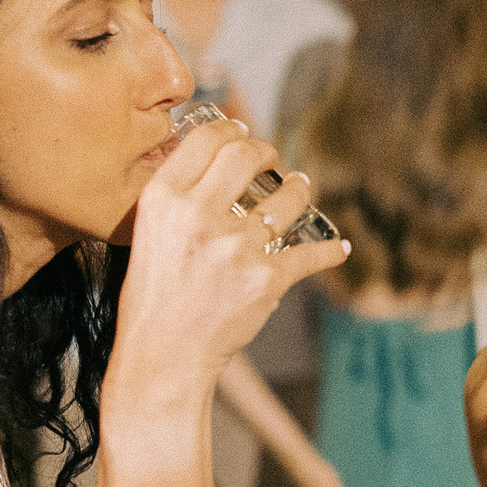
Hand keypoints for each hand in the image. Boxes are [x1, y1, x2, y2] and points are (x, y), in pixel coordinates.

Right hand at [110, 115, 347, 404]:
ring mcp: (236, 247)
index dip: (231, 130)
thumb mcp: (148, 235)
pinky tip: (338, 248)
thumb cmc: (152, 297)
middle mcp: (199, 216)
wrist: (163, 355)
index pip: (207, 140)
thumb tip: (216, 165)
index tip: (242, 134)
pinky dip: (330, 251)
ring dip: (299, 189)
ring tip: (300, 187)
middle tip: (271, 158)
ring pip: (288, 198)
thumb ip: (178, 199)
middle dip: (266, 151)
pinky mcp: (266, 278)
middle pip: (247, 155)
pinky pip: (311, 254)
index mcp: (163, 200)